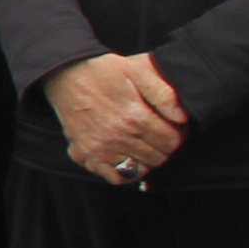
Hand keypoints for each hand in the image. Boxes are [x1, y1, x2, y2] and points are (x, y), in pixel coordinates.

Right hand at [43, 52, 188, 184]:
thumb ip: (164, 93)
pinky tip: (128, 156)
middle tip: (160, 134)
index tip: (176, 128)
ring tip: (145, 144)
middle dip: (165, 147)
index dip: (179, 135)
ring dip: (148, 159)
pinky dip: (126, 172)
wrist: (65, 75)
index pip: (172, 141)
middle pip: (158, 157)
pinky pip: (115, 177)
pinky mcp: (86, 155)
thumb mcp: (138, 70)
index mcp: (135, 117)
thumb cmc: (104, 71)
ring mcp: (100, 149)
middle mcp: (118, 137)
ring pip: (140, 169)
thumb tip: (183, 117)